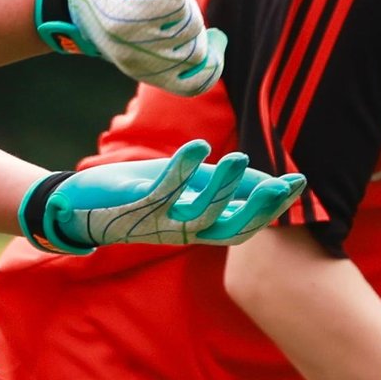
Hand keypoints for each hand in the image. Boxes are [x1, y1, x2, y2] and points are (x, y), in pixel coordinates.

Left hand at [18, 139, 305, 254]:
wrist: (81, 206)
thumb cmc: (142, 193)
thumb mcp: (188, 188)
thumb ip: (224, 185)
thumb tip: (268, 179)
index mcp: (203, 227)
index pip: (248, 223)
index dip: (274, 208)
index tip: (299, 184)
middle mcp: (187, 232)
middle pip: (233, 229)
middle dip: (260, 208)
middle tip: (284, 185)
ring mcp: (163, 223)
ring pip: (201, 214)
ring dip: (223, 186)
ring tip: (240, 157)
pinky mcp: (138, 208)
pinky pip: (164, 191)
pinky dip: (182, 170)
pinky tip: (198, 147)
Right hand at [35, 0, 225, 95]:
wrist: (80, 6)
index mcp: (118, 18)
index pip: (171, 8)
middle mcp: (127, 49)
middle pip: (188, 30)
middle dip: (188, 9)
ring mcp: (138, 67)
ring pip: (195, 55)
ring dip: (197, 31)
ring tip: (183, 16)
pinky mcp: (148, 76)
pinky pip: (191, 84)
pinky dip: (210, 67)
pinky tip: (216, 45)